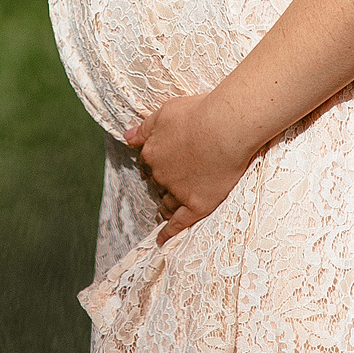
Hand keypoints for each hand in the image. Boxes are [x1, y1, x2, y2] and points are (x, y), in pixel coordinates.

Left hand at [123, 93, 254, 243]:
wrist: (226, 126)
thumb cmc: (199, 113)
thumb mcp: (165, 111)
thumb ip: (145, 127)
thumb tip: (127, 137)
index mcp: (152, 152)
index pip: (149, 160)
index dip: (157, 161)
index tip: (164, 161)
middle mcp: (161, 174)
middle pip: (158, 182)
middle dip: (162, 182)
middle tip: (170, 182)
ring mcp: (178, 191)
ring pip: (167, 202)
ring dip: (164, 207)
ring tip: (163, 213)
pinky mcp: (197, 204)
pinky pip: (179, 222)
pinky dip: (169, 232)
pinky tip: (162, 240)